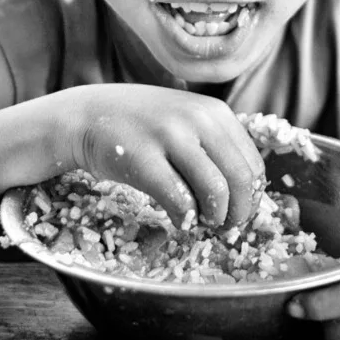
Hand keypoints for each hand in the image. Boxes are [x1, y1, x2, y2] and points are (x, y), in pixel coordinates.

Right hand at [65, 84, 265, 228]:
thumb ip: (216, 148)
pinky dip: (185, 218)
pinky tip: (178, 219)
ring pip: (215, 191)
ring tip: (200, 222)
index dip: (250, 198)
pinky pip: (179, 199)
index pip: (253, 165)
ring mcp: (169, 136)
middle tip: (222, 226)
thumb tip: (246, 198)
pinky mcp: (143, 158)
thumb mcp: (187, 122)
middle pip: (241, 180)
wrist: (87, 115)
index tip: (236, 214)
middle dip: (237, 213)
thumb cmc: (142, 127)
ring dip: (213, 217)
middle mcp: (198, 119)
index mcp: (216, 113)